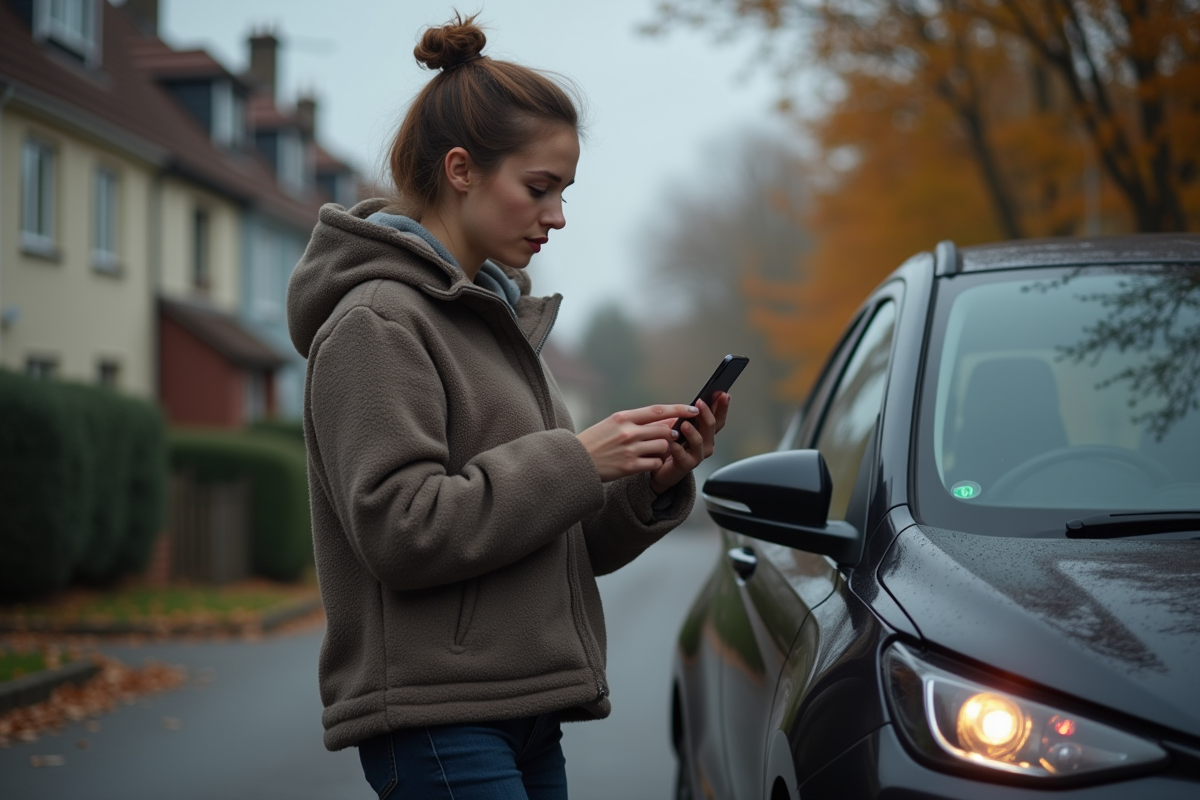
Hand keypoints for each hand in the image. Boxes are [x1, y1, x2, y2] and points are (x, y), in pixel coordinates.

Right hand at [577, 404, 698, 482]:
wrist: (576, 462)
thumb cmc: (595, 441)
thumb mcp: (612, 424)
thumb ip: (636, 421)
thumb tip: (664, 419)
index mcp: (623, 417)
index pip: (658, 410)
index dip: (678, 409)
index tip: (692, 408)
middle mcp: (628, 431)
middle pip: (665, 429)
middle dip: (671, 433)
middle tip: (669, 437)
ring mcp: (630, 449)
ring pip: (663, 446)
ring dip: (664, 450)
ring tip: (653, 451)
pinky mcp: (630, 466)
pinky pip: (656, 463)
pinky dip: (656, 463)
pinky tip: (648, 463)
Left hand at [649, 393, 729, 493]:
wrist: (660, 467)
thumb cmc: (671, 444)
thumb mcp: (680, 425)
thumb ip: (689, 415)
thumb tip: (696, 401)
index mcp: (706, 432)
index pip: (719, 417)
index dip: (722, 406)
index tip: (722, 394)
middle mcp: (705, 444)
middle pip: (711, 427)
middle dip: (707, 413)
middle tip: (700, 403)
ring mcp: (697, 455)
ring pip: (699, 441)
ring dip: (693, 431)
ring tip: (685, 424)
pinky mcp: (685, 465)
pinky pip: (683, 456)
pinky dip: (678, 449)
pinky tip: (673, 443)